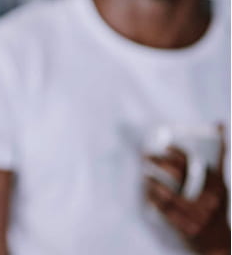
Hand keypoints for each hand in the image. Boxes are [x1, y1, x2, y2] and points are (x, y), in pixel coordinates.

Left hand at [146, 125, 229, 254]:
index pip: (194, 163)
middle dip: (159, 163)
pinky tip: (148, 192)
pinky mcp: (186, 227)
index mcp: (217, 185)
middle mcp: (208, 198)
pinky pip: (165, 210)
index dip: (177, 153)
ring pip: (170, 193)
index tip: (164, 147)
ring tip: (145, 174)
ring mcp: (197, 214)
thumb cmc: (216, 206)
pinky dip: (154, 200)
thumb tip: (219, 124)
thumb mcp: (220, 184)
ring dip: (154, 182)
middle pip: (179, 175)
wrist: (220, 243)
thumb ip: (219, 157)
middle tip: (146, 156)